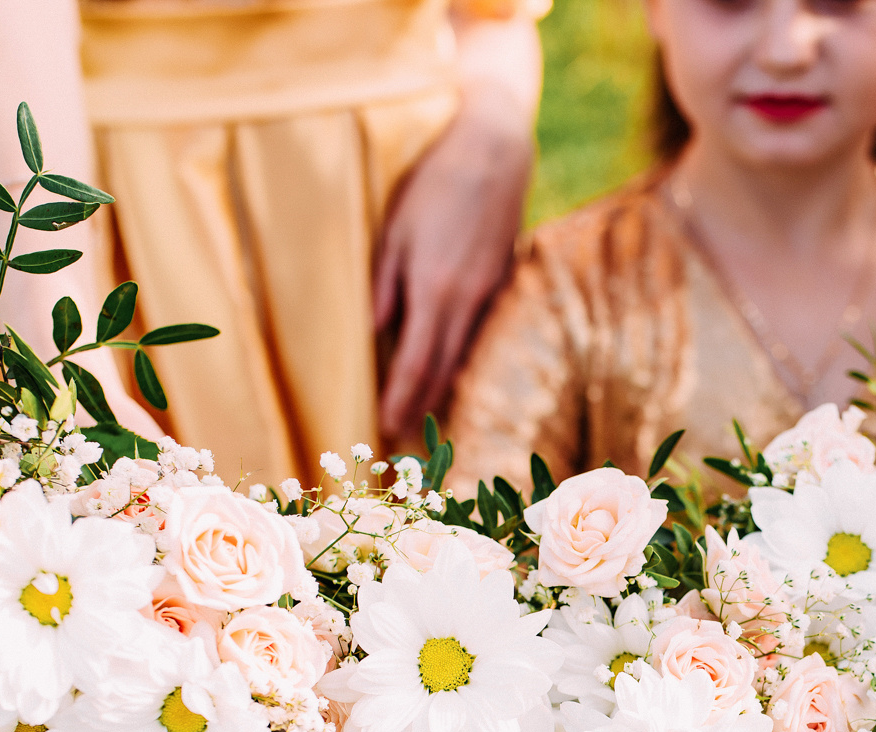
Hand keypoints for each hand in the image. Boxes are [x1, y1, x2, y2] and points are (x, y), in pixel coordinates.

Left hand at [375, 100, 533, 443]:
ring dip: (447, 388)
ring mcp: (491, 293)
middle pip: (445, 369)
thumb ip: (383, 285)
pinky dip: (464, 358)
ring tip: (429, 415)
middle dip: (424, 405)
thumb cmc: (434, 183)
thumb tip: (373, 333)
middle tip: (407, 438)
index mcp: (436, 290)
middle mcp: (468, 301)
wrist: (494, 150)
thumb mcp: (394, 231)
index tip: (386, 425)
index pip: (417, 362)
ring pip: (466, 354)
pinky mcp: (503, 281)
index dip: (402, 398)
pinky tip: (455, 369)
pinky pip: (481, 332)